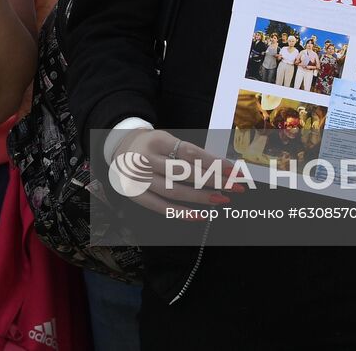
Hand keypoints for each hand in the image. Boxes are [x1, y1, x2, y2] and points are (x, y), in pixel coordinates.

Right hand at [111, 129, 234, 213]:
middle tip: (234, 187)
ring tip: (222, 200)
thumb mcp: (168, 140)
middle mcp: (145, 160)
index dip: (213, 162)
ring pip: (174, 191)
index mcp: (156, 141)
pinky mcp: (135, 195)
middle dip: (213, 181)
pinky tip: (201, 215)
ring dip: (201, 197)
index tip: (233, 170)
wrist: (120, 148)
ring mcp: (139, 179)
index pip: (189, 152)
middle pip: (184, 172)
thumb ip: (190, 153)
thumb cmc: (152, 145)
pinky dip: (182, 213)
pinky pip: (161, 207)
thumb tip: (221, 168)